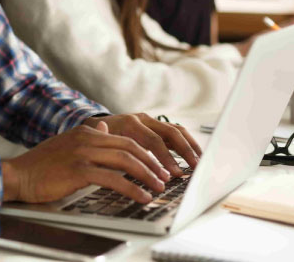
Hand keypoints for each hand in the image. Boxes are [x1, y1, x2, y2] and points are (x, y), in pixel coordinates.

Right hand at [2, 119, 171, 205]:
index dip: (146, 153)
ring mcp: (83, 153)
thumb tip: (104, 129)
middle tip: (165, 177)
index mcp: (86, 131)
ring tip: (158, 187)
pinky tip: (142, 197)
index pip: (125, 138)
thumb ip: (88, 137)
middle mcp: (87, 138)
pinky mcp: (79, 170)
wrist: (19, 173)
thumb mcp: (68, 144)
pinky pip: (113, 179)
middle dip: (152, 163)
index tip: (158, 166)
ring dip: (147, 175)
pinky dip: (132, 188)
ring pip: (125, 161)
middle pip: (130, 147)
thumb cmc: (42, 164)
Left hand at [83, 113, 200, 175]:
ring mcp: (150, 121)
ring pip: (176, 129)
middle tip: (195, 168)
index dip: (165, 158)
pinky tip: (195, 156)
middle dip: (184, 151)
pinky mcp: (156, 125)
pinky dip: (187, 143)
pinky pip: (176, 132)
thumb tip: (126, 169)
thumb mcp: (103, 149)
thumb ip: (115, 157)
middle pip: (170, 132)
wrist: (93, 126)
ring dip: (190, 146)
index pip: (153, 141)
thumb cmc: (97, 142)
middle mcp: (142, 119)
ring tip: (200, 163)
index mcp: (129, 124)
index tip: (174, 175)